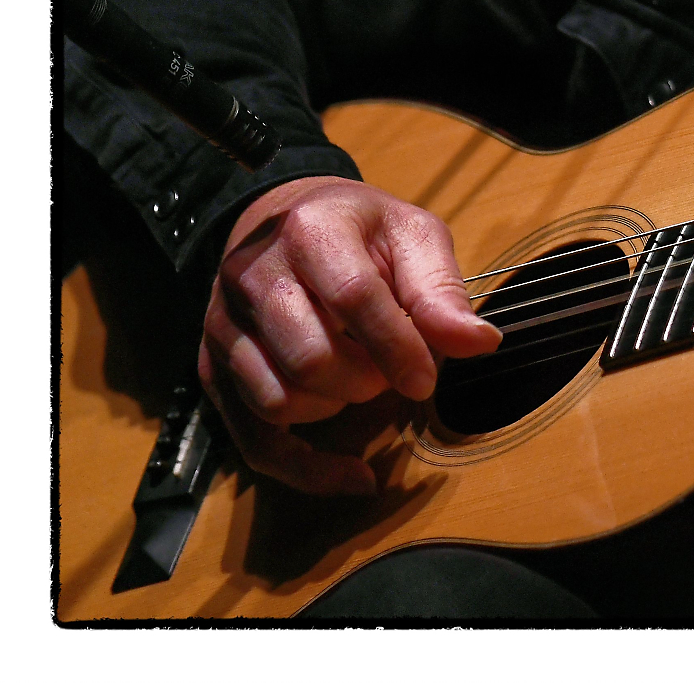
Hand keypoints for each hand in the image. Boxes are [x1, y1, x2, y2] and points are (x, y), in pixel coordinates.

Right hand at [198, 176, 498, 495]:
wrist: (285, 217)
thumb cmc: (361, 230)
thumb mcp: (412, 236)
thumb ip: (441, 290)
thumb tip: (481, 343)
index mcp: (311, 231)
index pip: (352, 297)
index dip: (397, 346)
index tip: (427, 380)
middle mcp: (252, 276)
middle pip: (310, 358)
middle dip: (366, 380)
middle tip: (394, 369)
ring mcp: (224, 325)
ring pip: (277, 400)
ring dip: (335, 407)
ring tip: (361, 378)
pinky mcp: (212, 366)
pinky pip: (252, 439)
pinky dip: (306, 467)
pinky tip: (354, 474)